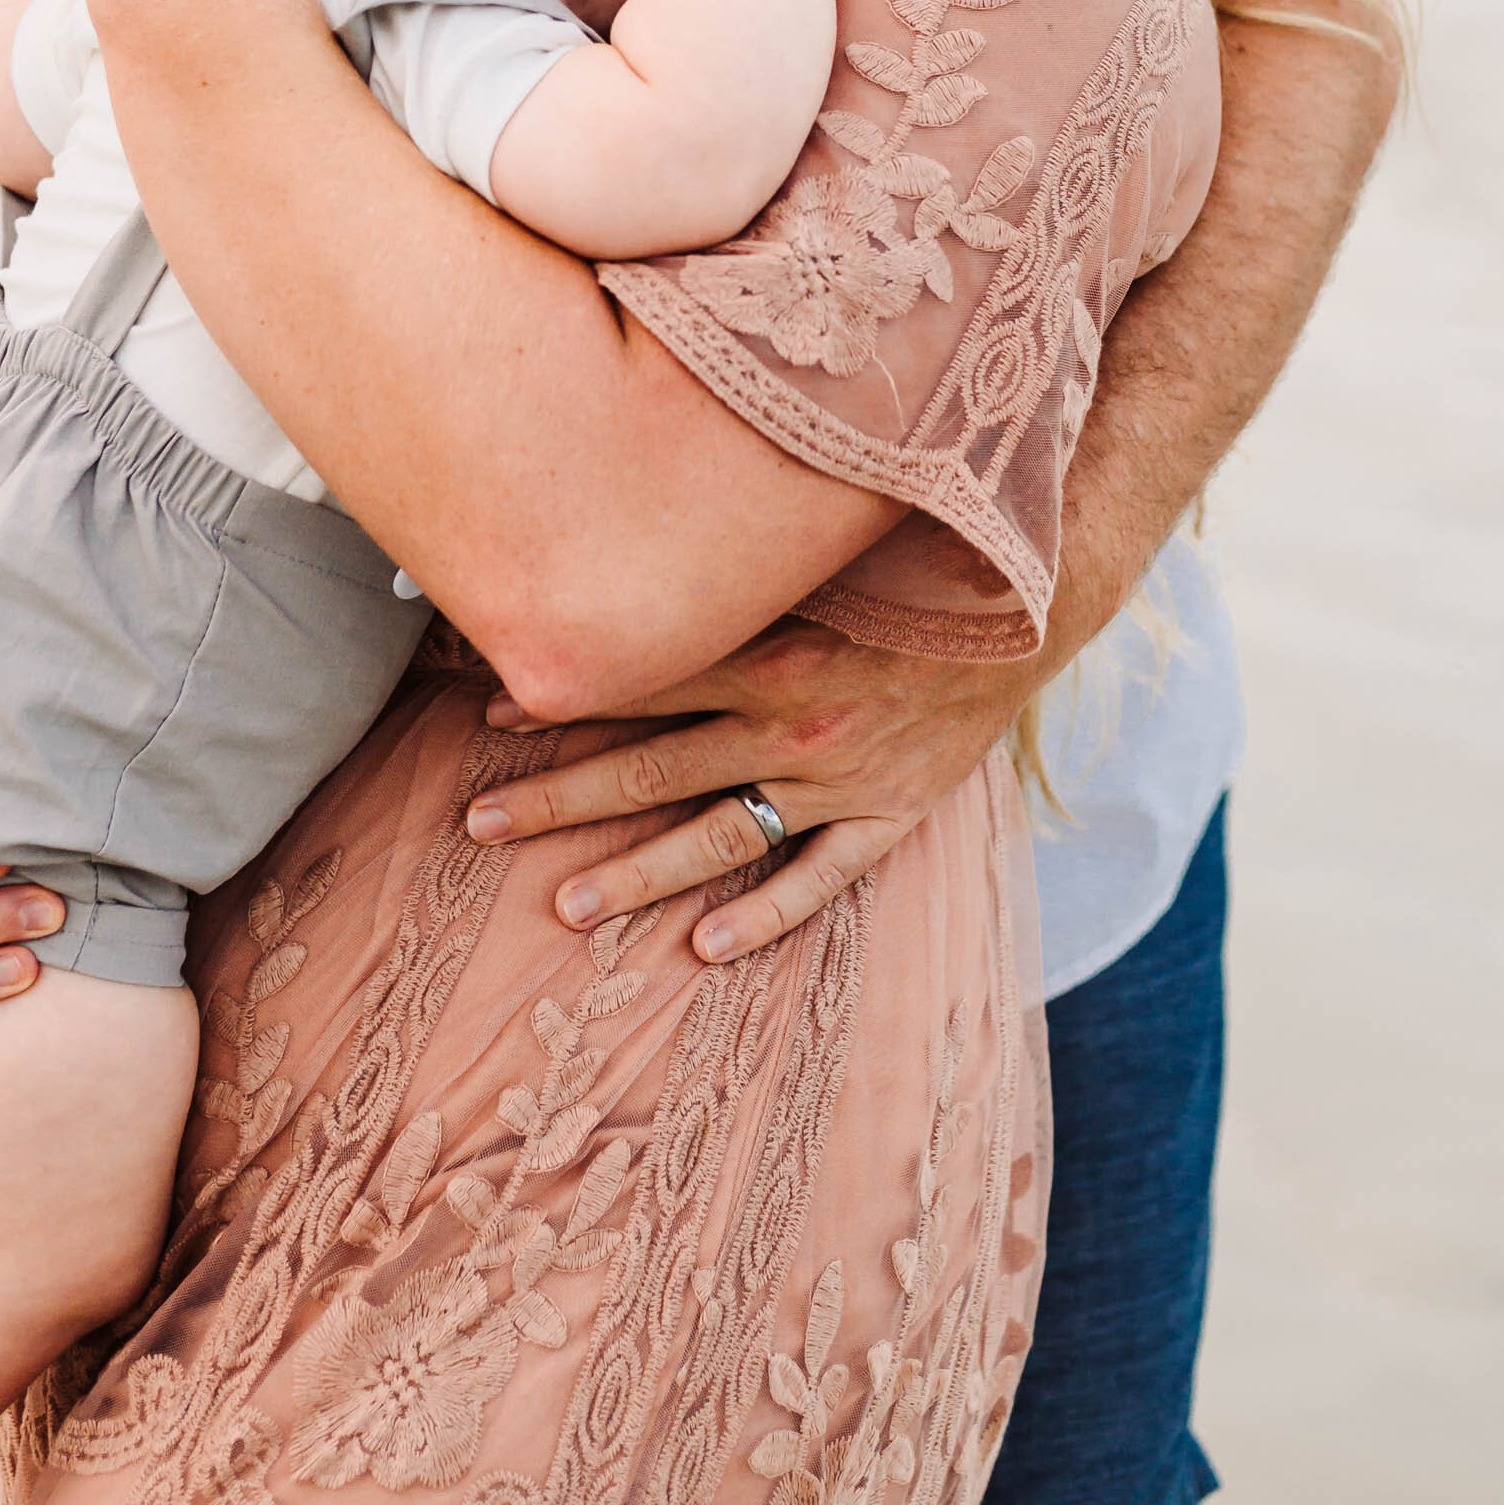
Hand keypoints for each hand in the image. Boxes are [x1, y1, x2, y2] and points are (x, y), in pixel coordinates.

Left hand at [463, 619, 1034, 959]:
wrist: (1023, 609)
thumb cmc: (906, 573)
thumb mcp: (815, 562)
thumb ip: (734, 572)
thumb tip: (642, 556)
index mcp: (768, 651)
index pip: (642, 682)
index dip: (566, 699)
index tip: (491, 714)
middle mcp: (792, 720)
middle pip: (653, 767)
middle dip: (560, 795)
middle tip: (480, 820)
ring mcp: (839, 777)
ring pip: (718, 836)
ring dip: (636, 871)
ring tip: (564, 903)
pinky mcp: (888, 814)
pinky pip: (818, 877)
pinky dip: (764, 915)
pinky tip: (706, 949)